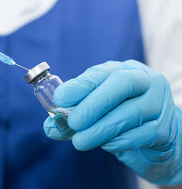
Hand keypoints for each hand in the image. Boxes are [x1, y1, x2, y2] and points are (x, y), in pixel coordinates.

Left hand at [44, 60, 181, 184]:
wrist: (156, 136)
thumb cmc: (120, 117)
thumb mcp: (96, 111)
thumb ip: (73, 117)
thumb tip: (50, 126)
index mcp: (123, 70)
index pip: (102, 72)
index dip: (80, 85)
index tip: (61, 98)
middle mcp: (144, 81)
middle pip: (121, 84)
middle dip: (93, 104)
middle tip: (73, 122)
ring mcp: (159, 103)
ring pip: (131, 112)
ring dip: (101, 128)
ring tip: (81, 141)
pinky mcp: (166, 128)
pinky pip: (142, 134)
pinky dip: (119, 141)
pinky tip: (106, 144)